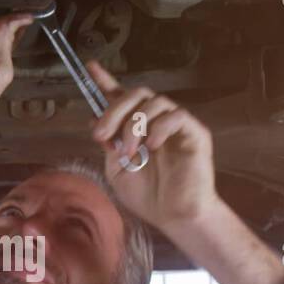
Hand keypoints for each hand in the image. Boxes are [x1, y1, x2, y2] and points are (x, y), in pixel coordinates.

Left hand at [87, 60, 219, 227]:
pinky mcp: (194, 132)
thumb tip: (95, 119)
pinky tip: (152, 147)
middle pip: (136, 93)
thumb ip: (108, 144)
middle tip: (101, 136)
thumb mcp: (117, 170)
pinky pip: (176, 116)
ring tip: (130, 153)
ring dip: (134, 126)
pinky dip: (159, 128)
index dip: (105, 80)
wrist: (173, 217)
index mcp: (136, 127)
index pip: (121, 96)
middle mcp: (156, 120)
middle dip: (114, 111)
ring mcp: (176, 125)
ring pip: (155, 102)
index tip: (89, 67)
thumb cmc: (148, 196)